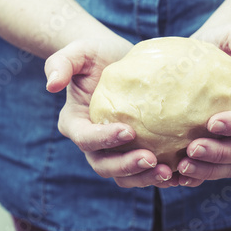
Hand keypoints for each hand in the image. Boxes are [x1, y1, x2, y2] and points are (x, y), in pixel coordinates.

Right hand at [45, 39, 175, 187]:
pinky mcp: (133, 150)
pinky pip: (143, 171)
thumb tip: (51, 85)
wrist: (119, 60)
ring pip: (124, 175)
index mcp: (75, 123)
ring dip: (144, 178)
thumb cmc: (97, 54)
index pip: (85, 138)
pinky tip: (180, 173)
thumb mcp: (79, 51)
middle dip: (127, 167)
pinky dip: (159, 176)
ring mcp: (113, 150)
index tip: (129, 131)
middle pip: (104, 165)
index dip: (104, 139)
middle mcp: (92, 142)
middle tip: (153, 160)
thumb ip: (60, 63)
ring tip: (169, 173)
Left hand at [175, 23, 230, 186]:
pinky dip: (193, 175)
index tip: (212, 122)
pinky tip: (172, 173)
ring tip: (179, 167)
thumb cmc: (221, 43)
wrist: (202, 57)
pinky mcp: (212, 146)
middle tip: (191, 149)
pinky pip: (207, 168)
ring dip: (205, 171)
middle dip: (219, 154)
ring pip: (227, 166)